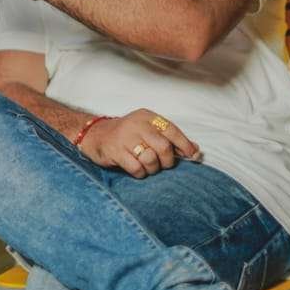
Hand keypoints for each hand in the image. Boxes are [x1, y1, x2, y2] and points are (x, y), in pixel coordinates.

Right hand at [80, 109, 201, 177]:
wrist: (94, 134)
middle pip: (163, 147)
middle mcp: (136, 124)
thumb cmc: (126, 135)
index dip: (185, 144)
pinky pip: (136, 168)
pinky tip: (136, 169)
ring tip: (147, 166)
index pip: (172, 130)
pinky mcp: (115, 151)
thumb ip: (169, 138)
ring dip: (152, 168)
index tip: (192, 155)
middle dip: (167, 161)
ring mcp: (124, 137)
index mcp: (146, 117)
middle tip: (163, 164)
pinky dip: (140, 173)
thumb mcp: (147, 130)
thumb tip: (196, 150)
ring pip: (150, 159)